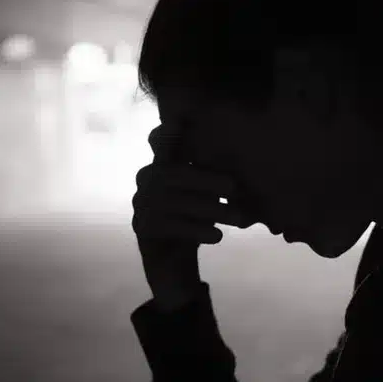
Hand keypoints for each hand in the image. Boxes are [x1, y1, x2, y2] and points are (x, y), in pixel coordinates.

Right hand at [132, 124, 252, 310]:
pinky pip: (168, 226)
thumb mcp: (209, 192)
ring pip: (173, 202)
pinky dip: (196, 230)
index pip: (160, 141)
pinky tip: (218, 236)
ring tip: (238, 219)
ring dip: (209, 209)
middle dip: (205, 180)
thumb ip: (216, 175)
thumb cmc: (196, 216)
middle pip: (172, 174)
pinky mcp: (141, 227)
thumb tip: (242, 168)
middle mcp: (146, 178)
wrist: (174, 260)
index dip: (167, 132)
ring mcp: (140, 203)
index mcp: (163, 162)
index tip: (179, 121)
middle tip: (235, 189)